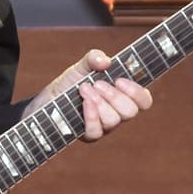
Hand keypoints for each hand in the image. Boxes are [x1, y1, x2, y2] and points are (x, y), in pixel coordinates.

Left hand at [27, 48, 152, 141]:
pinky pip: (96, 131)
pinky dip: (91, 115)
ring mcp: (105, 126)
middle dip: (114, 96)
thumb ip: (94, 58)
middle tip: (98, 84)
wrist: (49, 98)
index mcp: (123, 95)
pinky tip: (84, 102)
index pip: (144, 100)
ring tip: (84, 89)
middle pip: (131, 111)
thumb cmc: (71, 82)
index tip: (119, 80)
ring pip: (114, 120)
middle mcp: (118, 113)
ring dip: (99, 102)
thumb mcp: (81, 66)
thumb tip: (106, 61)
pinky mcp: (90, 135)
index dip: (136, 92)